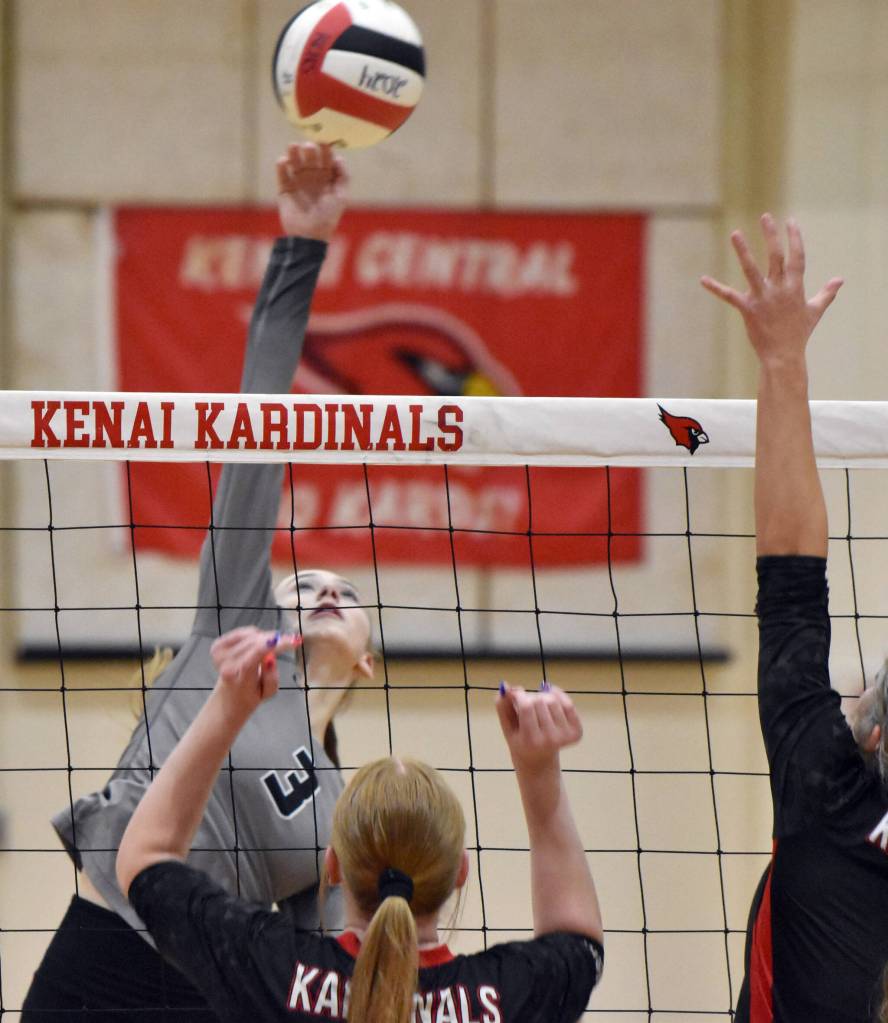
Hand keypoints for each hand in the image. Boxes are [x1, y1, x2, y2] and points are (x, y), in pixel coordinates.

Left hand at [210, 627, 300, 717]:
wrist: (228, 697)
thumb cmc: (251, 695)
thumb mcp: (267, 693)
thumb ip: (271, 678)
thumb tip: (270, 658)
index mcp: (240, 680)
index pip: (255, 657)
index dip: (272, 645)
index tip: (291, 640)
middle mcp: (227, 666)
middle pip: (255, 643)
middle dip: (275, 639)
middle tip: (291, 640)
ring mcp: (220, 654)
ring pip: (251, 635)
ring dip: (265, 638)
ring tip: (270, 648)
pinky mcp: (217, 646)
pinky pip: (244, 632)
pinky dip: (255, 635)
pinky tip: (257, 644)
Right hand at [276, 142, 348, 241]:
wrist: (309, 236)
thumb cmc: (328, 217)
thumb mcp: (340, 197)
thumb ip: (343, 177)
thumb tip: (339, 157)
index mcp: (326, 178)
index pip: (325, 159)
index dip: (324, 150)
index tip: (323, 141)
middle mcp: (312, 178)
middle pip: (309, 159)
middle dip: (309, 151)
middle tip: (308, 146)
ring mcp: (298, 183)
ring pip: (295, 163)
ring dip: (293, 154)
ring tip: (293, 146)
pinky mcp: (285, 190)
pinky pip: (282, 176)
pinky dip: (281, 167)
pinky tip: (283, 161)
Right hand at [496, 682, 582, 770]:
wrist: (538, 759)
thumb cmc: (520, 740)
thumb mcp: (508, 727)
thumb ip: (503, 707)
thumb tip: (505, 686)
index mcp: (530, 740)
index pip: (526, 706)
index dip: (519, 694)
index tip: (515, 692)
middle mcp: (550, 740)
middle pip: (540, 701)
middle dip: (530, 697)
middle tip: (525, 704)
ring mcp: (565, 736)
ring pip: (553, 700)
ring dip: (543, 697)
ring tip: (537, 707)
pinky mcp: (576, 732)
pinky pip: (569, 704)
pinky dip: (559, 696)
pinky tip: (551, 697)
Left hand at [700, 213, 842, 366]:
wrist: (784, 356)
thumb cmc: (799, 334)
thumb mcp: (815, 311)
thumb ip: (826, 293)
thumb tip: (840, 280)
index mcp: (795, 287)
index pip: (797, 257)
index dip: (794, 238)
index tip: (790, 221)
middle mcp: (780, 289)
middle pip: (775, 257)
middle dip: (771, 236)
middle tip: (765, 216)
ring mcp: (763, 298)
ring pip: (751, 270)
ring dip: (743, 251)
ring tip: (735, 233)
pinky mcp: (748, 309)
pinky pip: (729, 296)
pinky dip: (716, 288)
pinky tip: (703, 279)